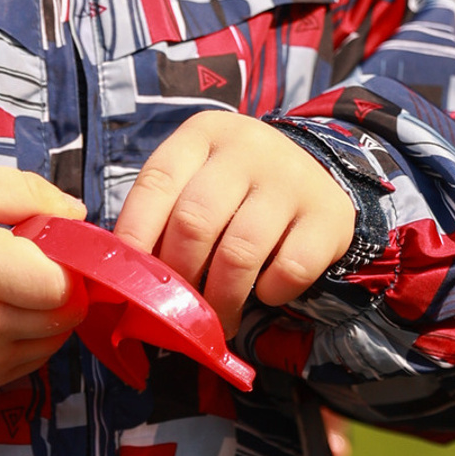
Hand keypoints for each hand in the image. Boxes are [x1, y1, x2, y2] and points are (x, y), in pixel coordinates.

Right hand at [0, 165, 87, 391]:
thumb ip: (24, 193)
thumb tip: (76, 214)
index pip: (62, 286)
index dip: (69, 263)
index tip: (55, 245)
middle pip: (64, 316)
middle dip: (64, 286)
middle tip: (36, 263)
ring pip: (53, 341)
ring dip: (49, 314)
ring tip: (13, 286)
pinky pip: (31, 361)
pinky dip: (29, 337)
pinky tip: (0, 311)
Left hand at [113, 116, 355, 335]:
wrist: (315, 173)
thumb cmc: (236, 188)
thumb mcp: (197, 180)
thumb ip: (163, 216)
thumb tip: (125, 278)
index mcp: (203, 134)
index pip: (156, 183)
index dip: (135, 235)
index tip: (126, 279)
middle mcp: (248, 148)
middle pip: (194, 222)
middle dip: (178, 277)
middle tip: (177, 309)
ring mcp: (292, 179)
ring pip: (239, 253)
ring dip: (221, 299)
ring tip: (216, 321)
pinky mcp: (329, 216)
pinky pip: (290, 269)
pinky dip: (271, 293)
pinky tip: (266, 292)